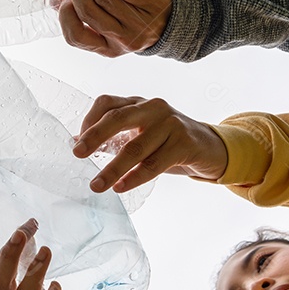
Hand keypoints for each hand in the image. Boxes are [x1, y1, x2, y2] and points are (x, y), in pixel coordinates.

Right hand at [55, 0, 171, 56]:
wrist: (176, 18)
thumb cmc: (135, 19)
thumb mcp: (110, 25)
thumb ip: (83, 15)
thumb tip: (55, 1)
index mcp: (106, 48)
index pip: (76, 36)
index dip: (65, 15)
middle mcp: (121, 39)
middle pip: (89, 10)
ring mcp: (138, 24)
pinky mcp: (151, 5)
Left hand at [75, 95, 228, 192]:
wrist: (212, 148)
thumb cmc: (168, 142)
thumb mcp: (139, 134)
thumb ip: (112, 137)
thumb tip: (76, 141)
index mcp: (137, 103)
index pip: (107, 103)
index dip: (89, 119)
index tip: (77, 142)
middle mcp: (152, 108)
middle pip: (118, 118)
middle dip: (95, 136)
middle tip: (77, 153)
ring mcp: (171, 123)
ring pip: (135, 147)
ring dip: (112, 168)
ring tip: (97, 185)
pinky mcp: (185, 143)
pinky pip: (154, 163)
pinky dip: (135, 177)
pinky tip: (121, 187)